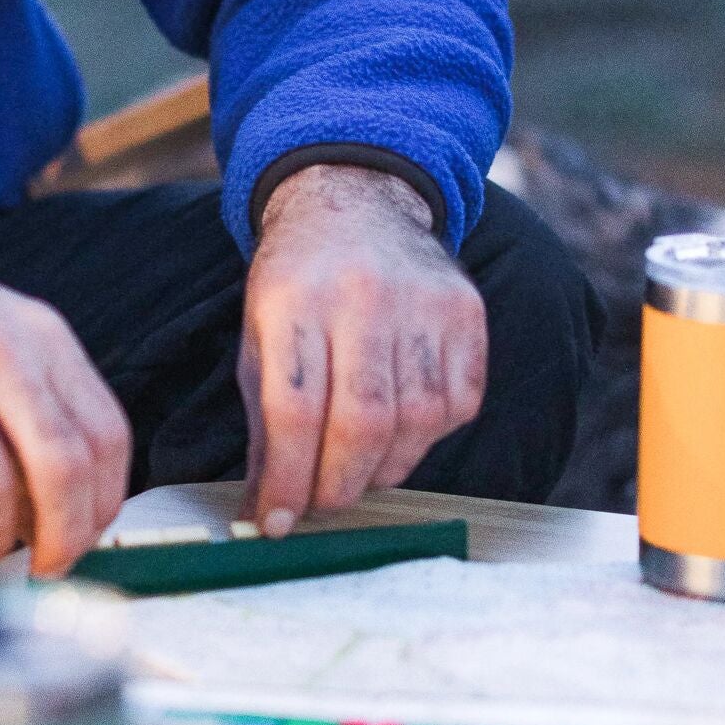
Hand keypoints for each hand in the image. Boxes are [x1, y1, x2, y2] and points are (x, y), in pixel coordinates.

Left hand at [242, 165, 486, 532]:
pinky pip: (459, 403)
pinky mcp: (466, 312)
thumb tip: (265, 512)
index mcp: (293, 297)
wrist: (355, 201)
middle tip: (323, 506)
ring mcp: (421, 302)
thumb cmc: (297, 282)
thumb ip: (263, 421)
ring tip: (359, 472)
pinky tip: (401, 433)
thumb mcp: (259, 333)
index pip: (294, 406)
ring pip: (416, 420)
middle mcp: (361, 296)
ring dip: (385, 468)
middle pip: (362, 420)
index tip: (277, 523)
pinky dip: (430, 436)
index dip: (287, 477)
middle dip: (339, 484)